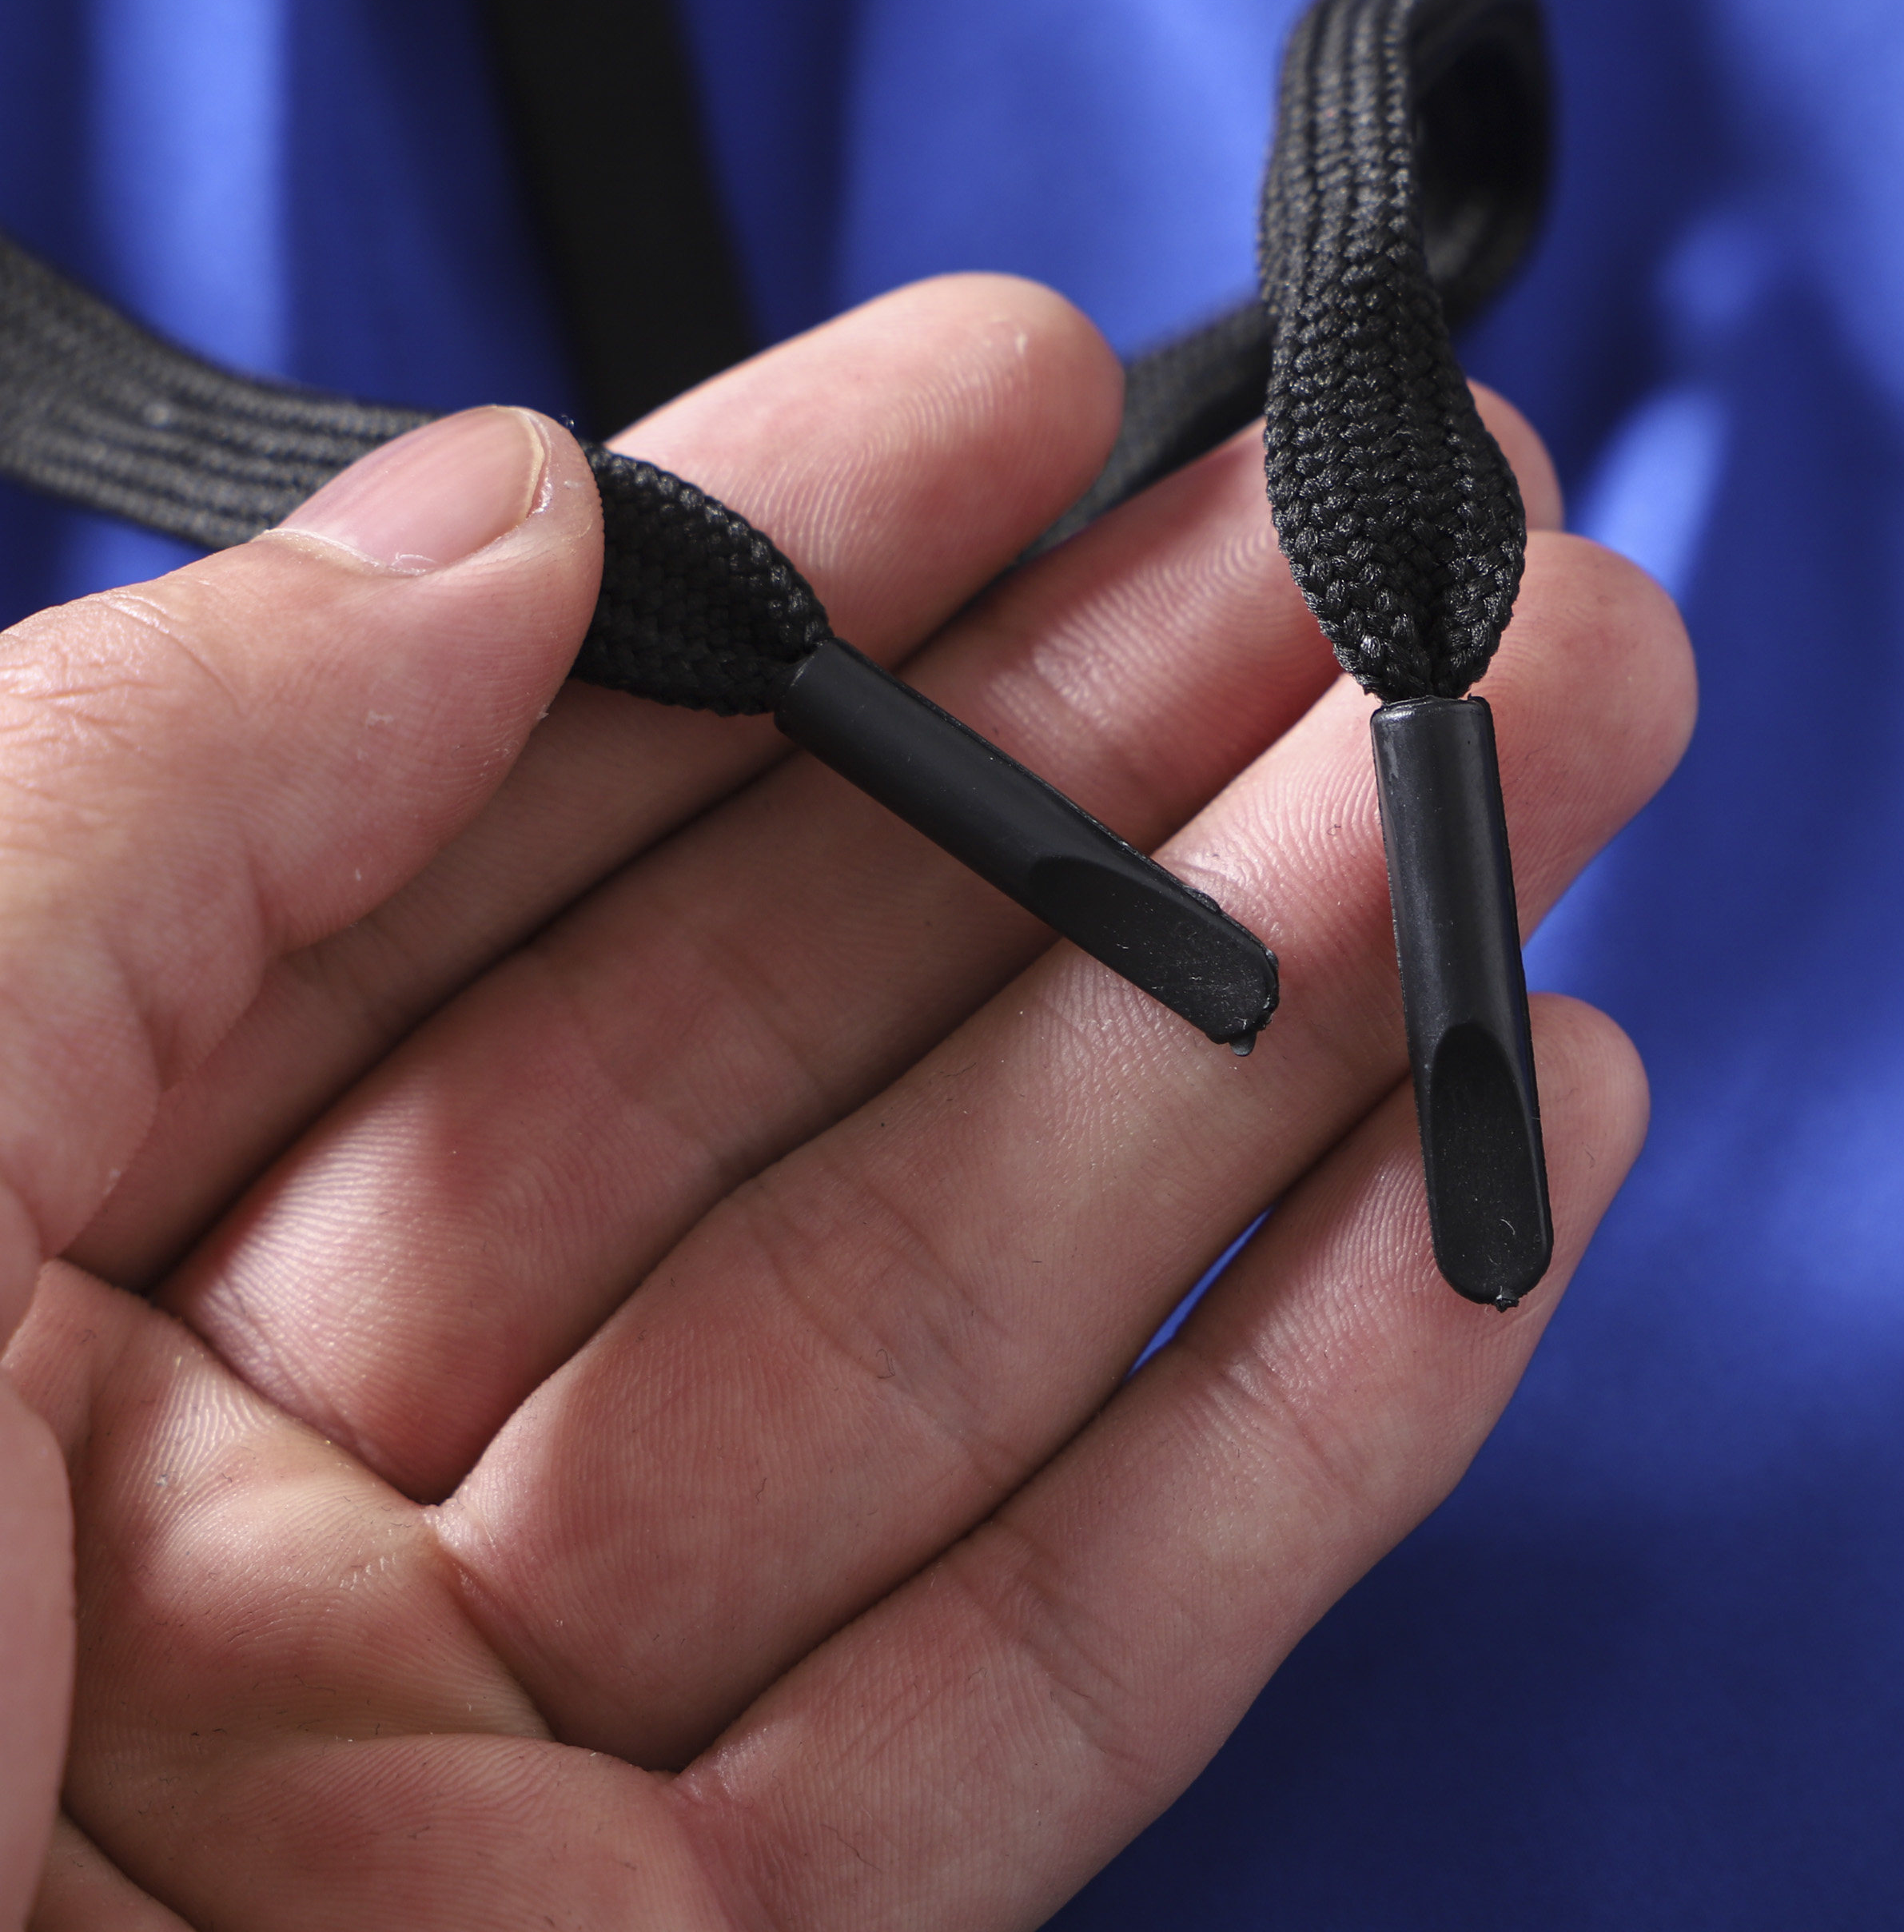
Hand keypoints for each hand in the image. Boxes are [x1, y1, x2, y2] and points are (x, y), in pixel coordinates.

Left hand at [0, 277, 1691, 1929]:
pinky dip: (1299, 1433)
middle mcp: (279, 1456)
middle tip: (1409, 562)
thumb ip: (150, 796)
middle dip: (1133, 763)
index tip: (1043, 386)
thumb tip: (506, 507)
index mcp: (20, 1227)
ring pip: (981, 1314)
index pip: (499, 812)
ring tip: (1527, 790)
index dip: (794, 565)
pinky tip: (1495, 1180)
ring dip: (1284, 1043)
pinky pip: (1053, 1678)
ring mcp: (502, 1742)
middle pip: (811, 1040)